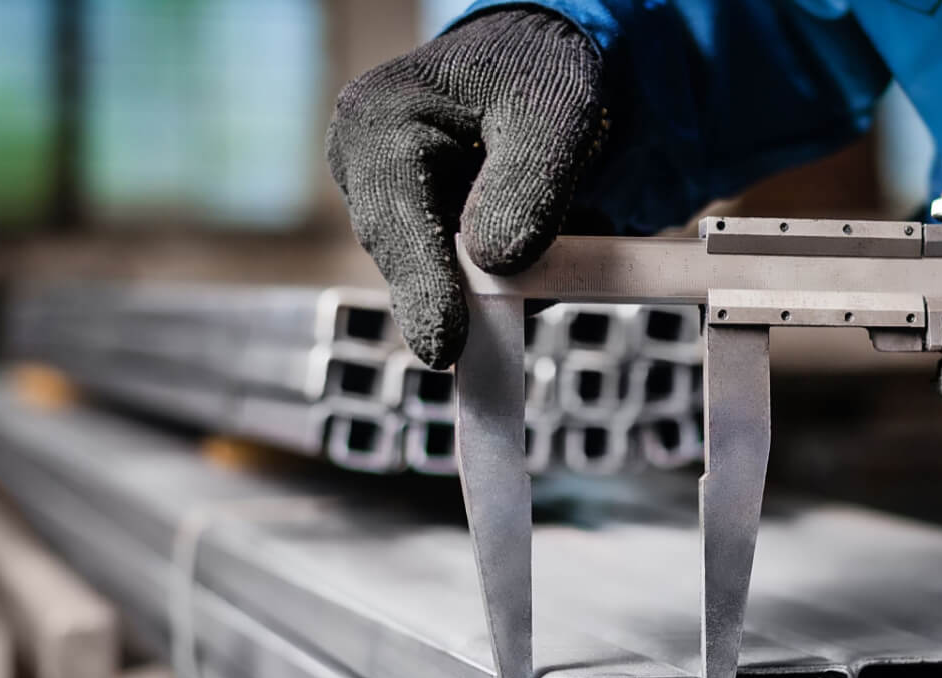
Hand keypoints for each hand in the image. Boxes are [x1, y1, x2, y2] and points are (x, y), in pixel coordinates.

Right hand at [326, 10, 604, 367]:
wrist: (538, 66)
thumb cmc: (540, 75)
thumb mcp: (555, 111)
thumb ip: (529, 182)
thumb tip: (496, 264)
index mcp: (376, 124)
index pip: (392, 218)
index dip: (422, 286)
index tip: (444, 348)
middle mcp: (364, 171)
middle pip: (411, 259)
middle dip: (476, 287)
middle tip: (527, 312)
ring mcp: (390, 209)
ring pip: (447, 279)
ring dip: (512, 272)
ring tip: (577, 214)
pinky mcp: (423, 239)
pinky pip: (468, 282)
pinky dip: (517, 271)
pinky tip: (552, 227)